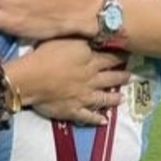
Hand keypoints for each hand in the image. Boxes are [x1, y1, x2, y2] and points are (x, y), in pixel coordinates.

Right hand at [6, 38, 129, 126]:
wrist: (30, 79)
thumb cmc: (44, 55)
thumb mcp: (66, 39)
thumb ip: (82, 40)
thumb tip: (96, 38)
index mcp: (89, 60)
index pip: (110, 57)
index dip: (120, 56)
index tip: (129, 55)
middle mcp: (91, 79)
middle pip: (111, 77)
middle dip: (122, 76)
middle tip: (130, 76)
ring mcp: (83, 97)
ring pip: (104, 98)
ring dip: (114, 98)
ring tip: (121, 98)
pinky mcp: (73, 110)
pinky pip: (88, 116)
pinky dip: (97, 119)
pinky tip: (104, 122)